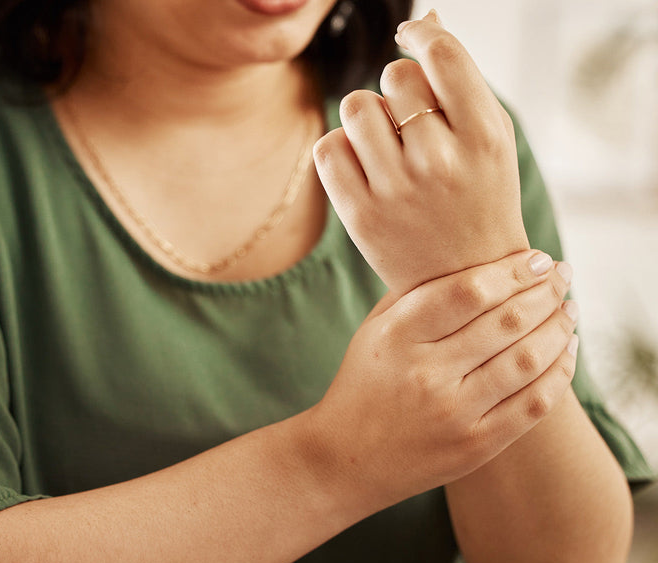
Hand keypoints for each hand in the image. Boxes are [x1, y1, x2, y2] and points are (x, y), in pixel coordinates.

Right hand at [308, 251, 577, 513]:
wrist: (348, 457)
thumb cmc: (365, 381)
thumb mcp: (376, 329)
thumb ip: (418, 295)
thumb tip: (483, 262)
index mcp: (398, 336)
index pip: (469, 292)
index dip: (513, 271)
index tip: (537, 259)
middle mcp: (426, 374)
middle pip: (507, 321)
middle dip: (545, 292)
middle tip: (562, 275)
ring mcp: (454, 413)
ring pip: (528, 360)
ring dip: (559, 327)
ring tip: (568, 310)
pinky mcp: (476, 446)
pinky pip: (535, 404)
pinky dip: (560, 372)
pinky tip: (566, 351)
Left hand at [313, 10, 527, 298]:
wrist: (466, 281)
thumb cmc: (479, 198)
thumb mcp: (490, 140)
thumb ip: (461, 80)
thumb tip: (425, 18)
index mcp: (485, 138)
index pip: (442, 55)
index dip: (420, 35)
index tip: (411, 38)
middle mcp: (441, 162)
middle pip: (396, 76)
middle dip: (400, 90)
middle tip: (414, 125)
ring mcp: (397, 190)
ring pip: (357, 105)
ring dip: (368, 116)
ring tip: (386, 144)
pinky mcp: (359, 215)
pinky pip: (328, 146)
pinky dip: (341, 148)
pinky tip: (363, 165)